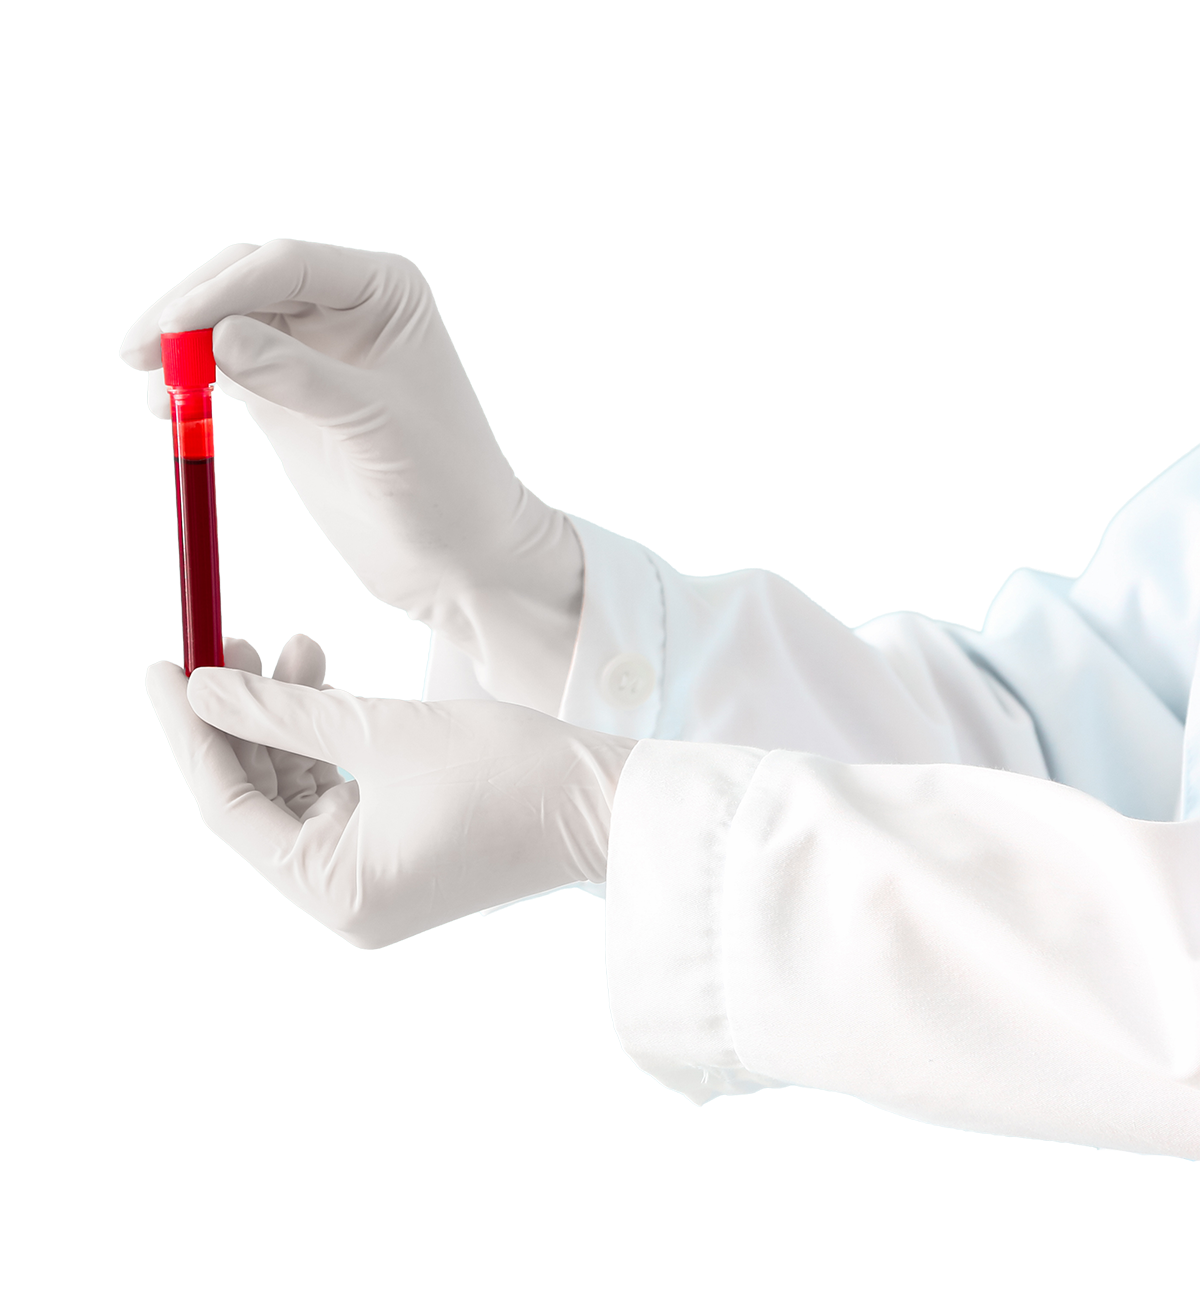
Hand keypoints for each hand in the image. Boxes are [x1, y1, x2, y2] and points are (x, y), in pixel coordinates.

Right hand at [121, 240, 583, 714]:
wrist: (459, 553)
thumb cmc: (445, 483)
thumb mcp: (377, 425)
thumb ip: (302, 379)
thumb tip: (217, 338)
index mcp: (384, 292)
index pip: (288, 263)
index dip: (224, 290)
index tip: (176, 331)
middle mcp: (347, 309)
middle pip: (247, 283)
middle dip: (191, 312)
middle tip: (139, 354)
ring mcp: (314, 353)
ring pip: (228, 324)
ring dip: (183, 344)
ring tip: (147, 378)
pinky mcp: (290, 398)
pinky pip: (227, 371)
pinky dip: (192, 381)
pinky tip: (165, 403)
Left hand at [146, 635, 633, 949]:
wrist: (602, 800)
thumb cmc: (508, 774)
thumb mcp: (381, 731)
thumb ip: (283, 710)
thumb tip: (203, 686)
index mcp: (336, 891)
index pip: (231, 804)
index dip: (194, 732)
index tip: (166, 667)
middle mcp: (348, 898)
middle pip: (261, 798)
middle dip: (245, 718)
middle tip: (232, 642)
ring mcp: (375, 878)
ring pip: (298, 791)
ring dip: (290, 721)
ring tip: (294, 648)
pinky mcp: (402, 852)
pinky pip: (338, 795)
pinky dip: (326, 743)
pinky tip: (326, 681)